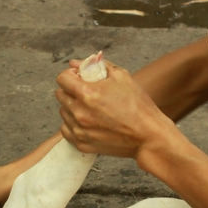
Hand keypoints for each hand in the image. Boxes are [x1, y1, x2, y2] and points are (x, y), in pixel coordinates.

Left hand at [55, 58, 170, 159]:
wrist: (147, 135)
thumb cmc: (138, 105)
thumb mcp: (121, 76)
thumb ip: (96, 66)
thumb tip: (75, 63)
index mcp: (87, 93)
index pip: (62, 79)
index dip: (70, 75)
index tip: (79, 78)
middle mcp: (79, 112)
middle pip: (60, 95)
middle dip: (71, 90)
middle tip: (88, 92)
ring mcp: (78, 130)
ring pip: (63, 112)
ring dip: (72, 107)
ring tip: (92, 108)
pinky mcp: (81, 143)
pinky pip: (66, 129)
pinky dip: (73, 123)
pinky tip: (88, 121)